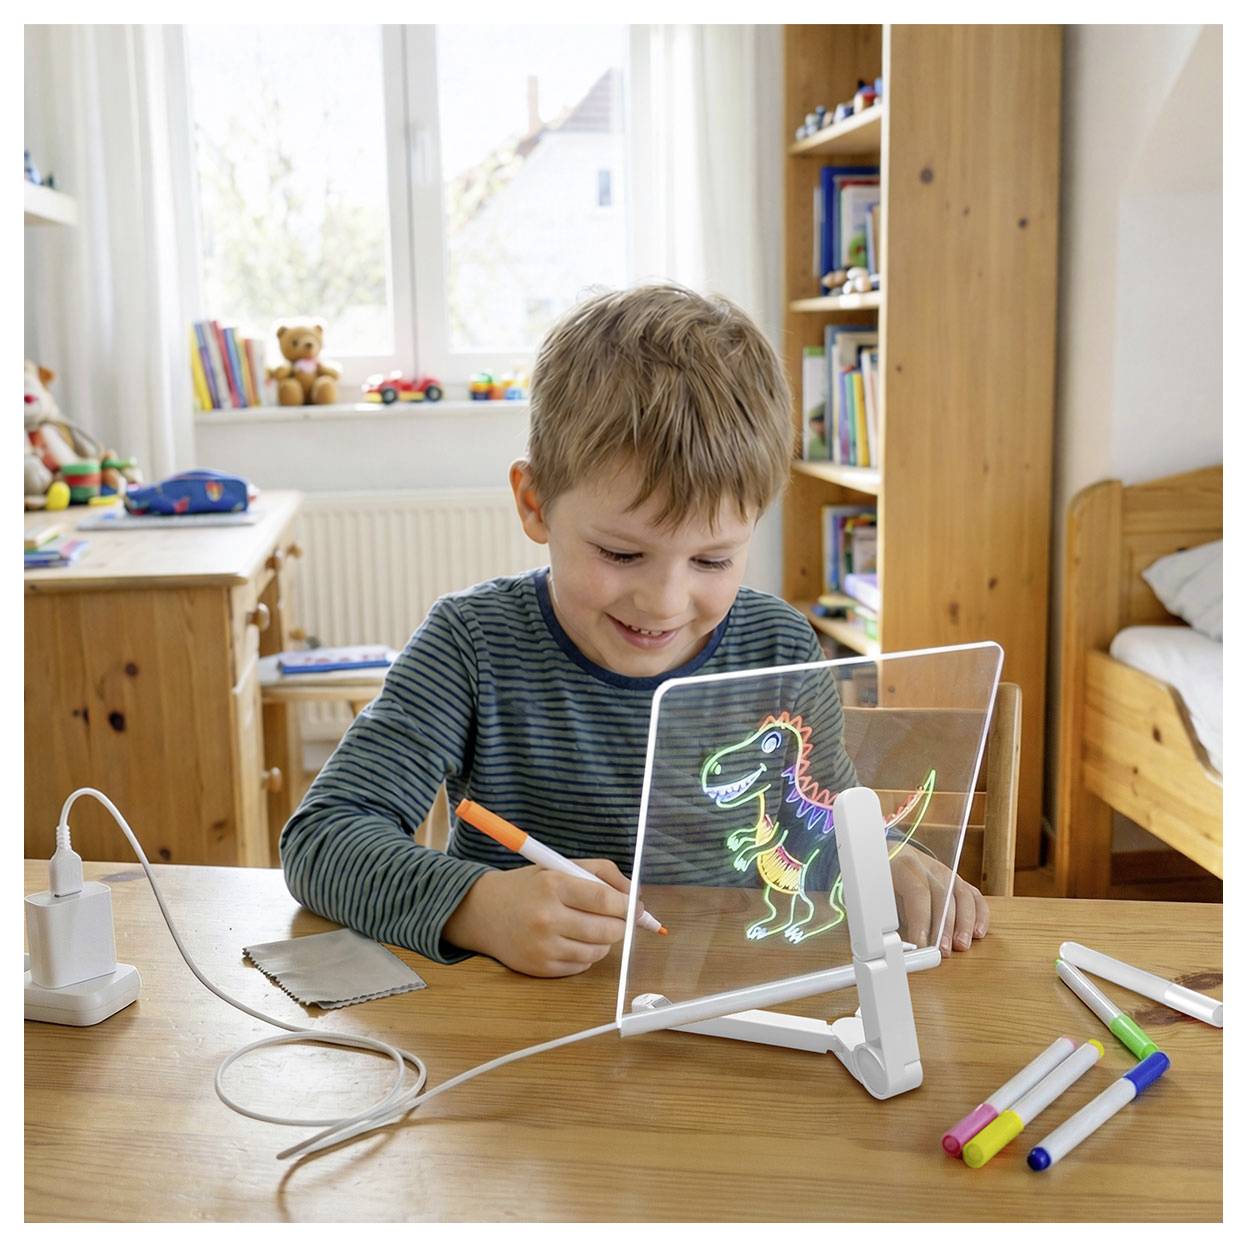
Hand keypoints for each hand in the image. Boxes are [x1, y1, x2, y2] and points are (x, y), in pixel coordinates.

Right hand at [443, 859, 634, 976]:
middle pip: (607, 930)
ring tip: (593, 928)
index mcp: (553, 885)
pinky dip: (586, 956)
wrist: (484, 912)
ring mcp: (542, 946)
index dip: (627, 905)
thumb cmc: (529, 886)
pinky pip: (581, 967)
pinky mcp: (539, 968)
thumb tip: (635, 896)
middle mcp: (547, 917)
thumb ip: (601, 873)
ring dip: (604, 941)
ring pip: (597, 952)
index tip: (636, 907)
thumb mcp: (560, 866)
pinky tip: (574, 941)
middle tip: (619, 919)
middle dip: (621, 925)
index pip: (605, 899)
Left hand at [889, 845, 988, 954]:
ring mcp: (945, 871)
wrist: (890, 856)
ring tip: (961, 945)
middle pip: (943, 894)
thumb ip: (888, 913)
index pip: (918, 891)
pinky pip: (974, 896)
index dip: (921, 920)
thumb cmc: (883, 879)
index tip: (920, 944)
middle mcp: (928, 866)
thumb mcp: (879, 892)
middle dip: (944, 926)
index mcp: (904, 865)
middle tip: (942, 950)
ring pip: (962, 895)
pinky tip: (978, 933)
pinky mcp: (957, 880)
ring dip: (964, 923)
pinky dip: (979, 915)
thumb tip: (895, 942)